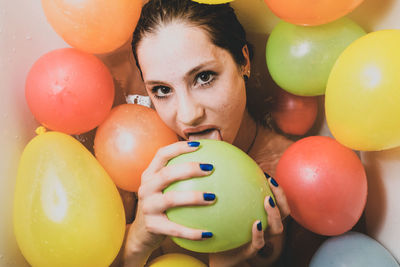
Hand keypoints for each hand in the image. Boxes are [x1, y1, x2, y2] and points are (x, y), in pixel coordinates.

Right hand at [123, 141, 215, 265]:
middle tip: (210, 169)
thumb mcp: (165, 189)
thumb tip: (214, 163)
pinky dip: (193, 232)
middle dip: (189, 169)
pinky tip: (209, 233)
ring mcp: (147, 207)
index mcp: (150, 175)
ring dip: (193, 197)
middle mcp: (146, 188)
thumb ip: (182, 177)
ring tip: (213, 197)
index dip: (178, 147)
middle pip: (167, 174)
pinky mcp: (152, 227)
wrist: (141, 235)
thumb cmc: (162, 207)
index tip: (198, 145)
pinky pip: (175, 229)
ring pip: (171, 199)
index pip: (161, 155)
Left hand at [209, 173, 289, 266]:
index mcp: (261, 217)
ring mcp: (260, 240)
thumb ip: (227, 195)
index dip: (278, 189)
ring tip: (267, 200)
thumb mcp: (224, 211)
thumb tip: (222, 171)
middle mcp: (265, 228)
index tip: (267, 175)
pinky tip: (256, 223)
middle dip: (281, 197)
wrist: (216, 255)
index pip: (277, 202)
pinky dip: (259, 233)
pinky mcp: (250, 251)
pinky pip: (259, 243)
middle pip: (284, 213)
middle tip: (271, 183)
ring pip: (277, 229)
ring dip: (274, 214)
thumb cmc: (221, 230)